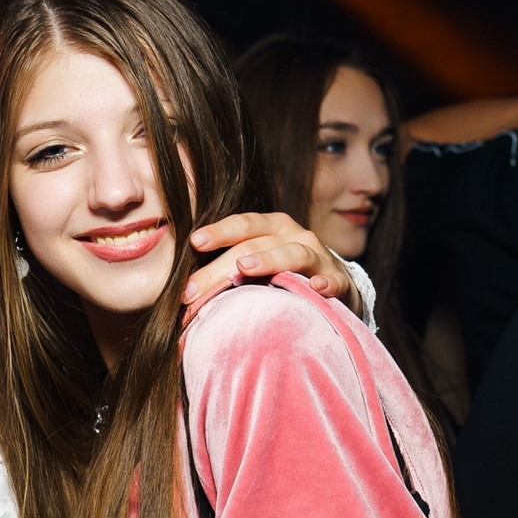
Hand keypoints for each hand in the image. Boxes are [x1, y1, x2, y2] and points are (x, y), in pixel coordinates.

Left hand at [183, 213, 357, 317]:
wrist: (332, 286)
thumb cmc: (283, 275)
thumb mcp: (256, 264)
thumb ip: (224, 269)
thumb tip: (180, 292)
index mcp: (270, 228)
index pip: (242, 225)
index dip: (219, 231)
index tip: (194, 242)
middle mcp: (293, 235)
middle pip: (254, 246)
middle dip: (220, 267)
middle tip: (192, 289)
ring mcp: (317, 256)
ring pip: (293, 254)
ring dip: (269, 260)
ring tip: (245, 269)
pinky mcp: (337, 280)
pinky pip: (333, 280)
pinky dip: (326, 283)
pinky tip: (317, 288)